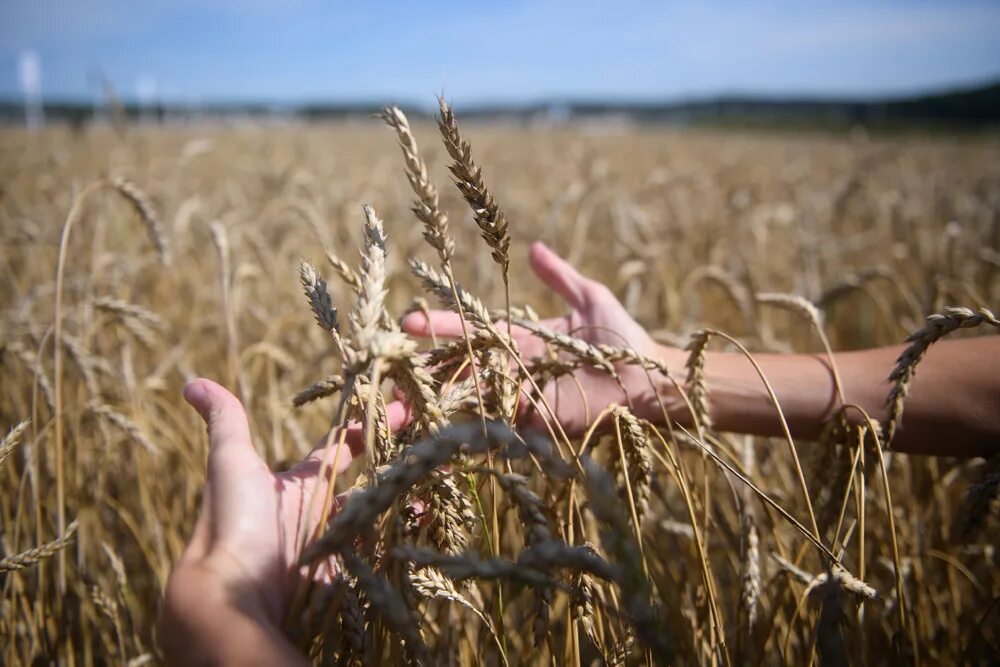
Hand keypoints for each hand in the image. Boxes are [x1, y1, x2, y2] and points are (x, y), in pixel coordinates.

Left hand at [157, 378, 408, 665]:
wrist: (234, 595)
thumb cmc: (232, 522)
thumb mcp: (230, 462)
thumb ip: (224, 421)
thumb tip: (194, 383)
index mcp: (297, 485)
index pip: (339, 449)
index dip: (368, 427)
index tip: (403, 406)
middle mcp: (317, 514)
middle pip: (367, 481)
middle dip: (399, 461)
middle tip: (436, 443)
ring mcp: (334, 545)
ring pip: (379, 515)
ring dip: (407, 498)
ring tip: (442, 480)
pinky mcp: (348, 575)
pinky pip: (383, 553)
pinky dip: (407, 538)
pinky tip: (433, 521)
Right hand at [402, 242, 681, 435]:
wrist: (652, 377)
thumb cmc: (624, 336)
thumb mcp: (590, 299)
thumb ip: (560, 277)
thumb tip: (534, 247)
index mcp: (519, 340)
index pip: (471, 334)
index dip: (441, 328)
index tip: (409, 322)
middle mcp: (513, 371)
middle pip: (459, 373)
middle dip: (421, 376)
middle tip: (385, 377)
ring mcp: (521, 399)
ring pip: (469, 402)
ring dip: (433, 408)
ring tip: (395, 413)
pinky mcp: (536, 423)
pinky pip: (497, 426)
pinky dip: (467, 430)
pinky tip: (436, 432)